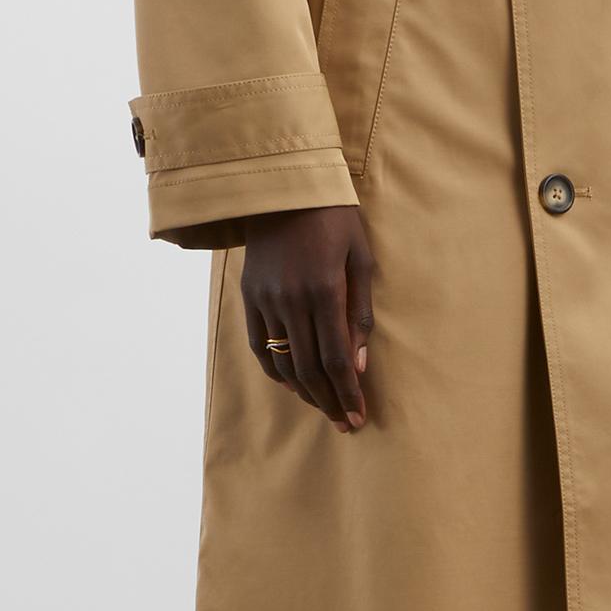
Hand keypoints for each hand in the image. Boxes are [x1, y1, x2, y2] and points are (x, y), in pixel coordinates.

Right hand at [240, 205, 375, 429]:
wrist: (284, 187)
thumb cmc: (334, 218)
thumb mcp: (361, 258)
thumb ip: (361, 312)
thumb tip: (359, 363)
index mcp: (324, 290)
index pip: (336, 359)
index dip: (348, 393)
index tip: (359, 418)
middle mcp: (291, 301)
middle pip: (309, 369)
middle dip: (330, 402)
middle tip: (345, 424)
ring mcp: (265, 300)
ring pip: (282, 363)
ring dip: (305, 392)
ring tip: (324, 408)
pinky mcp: (249, 296)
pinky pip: (259, 346)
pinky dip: (275, 371)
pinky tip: (292, 384)